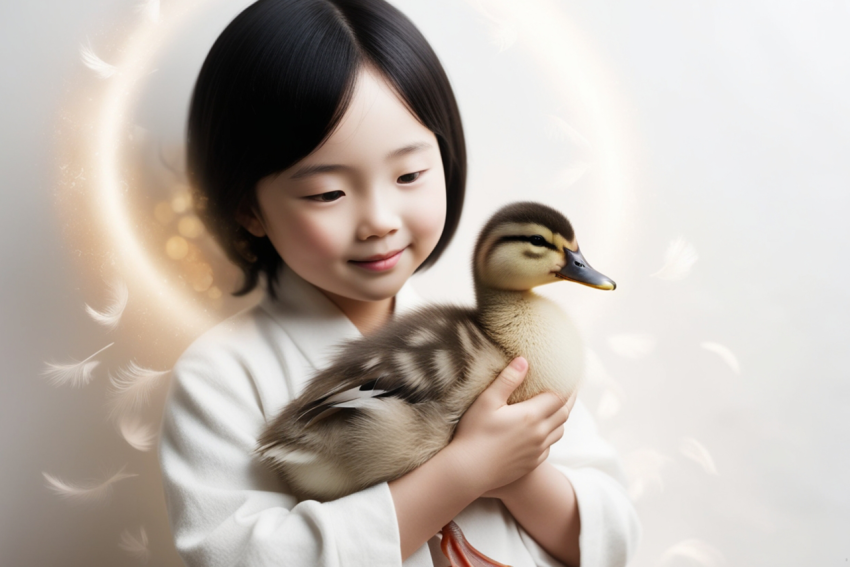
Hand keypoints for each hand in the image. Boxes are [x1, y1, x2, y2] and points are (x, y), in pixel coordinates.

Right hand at [445, 357, 570, 495]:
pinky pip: (549, 447)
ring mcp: (537, 451)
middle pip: (563, 413)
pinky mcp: (532, 463)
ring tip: (557, 408)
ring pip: (559, 431)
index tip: (571, 377)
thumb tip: (523, 361)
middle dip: (568, 400)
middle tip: (570, 389)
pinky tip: (542, 432)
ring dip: (560, 418)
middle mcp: (539, 434)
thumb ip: (507, 380)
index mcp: (531, 416)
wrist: (468, 471)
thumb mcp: (486, 401)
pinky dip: (550, 436)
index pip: (559, 397)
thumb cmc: (473, 433)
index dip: (567, 386)